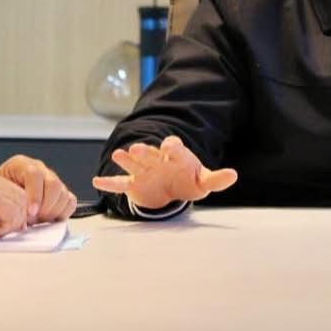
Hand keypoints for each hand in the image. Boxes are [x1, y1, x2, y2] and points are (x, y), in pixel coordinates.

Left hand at [0, 154, 77, 224]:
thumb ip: (7, 206)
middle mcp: (39, 169)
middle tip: (35, 218)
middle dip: (46, 206)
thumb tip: (19, 224)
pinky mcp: (60, 192)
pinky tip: (48, 218)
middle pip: (53, 184)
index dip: (35, 195)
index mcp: (21, 165)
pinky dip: (62, 213)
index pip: (34, 174)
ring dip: (52, 211)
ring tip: (38, 219)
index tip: (31, 212)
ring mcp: (51, 180)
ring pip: (63, 194)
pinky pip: (70, 201)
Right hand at [91, 135, 237, 209]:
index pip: (175, 149)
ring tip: (119, 155)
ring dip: (127, 160)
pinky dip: (109, 183)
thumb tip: (233, 175)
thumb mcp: (204, 181)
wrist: (172, 185)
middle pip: (151, 154)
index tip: (169, 145)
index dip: (173, 147)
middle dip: (145, 152)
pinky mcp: (134, 184)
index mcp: (177, 157)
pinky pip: (120, 183)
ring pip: (134, 164)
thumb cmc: (188, 179)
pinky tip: (96, 181)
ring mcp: (144, 171)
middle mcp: (158, 160)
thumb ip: (217, 179)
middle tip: (137, 148)